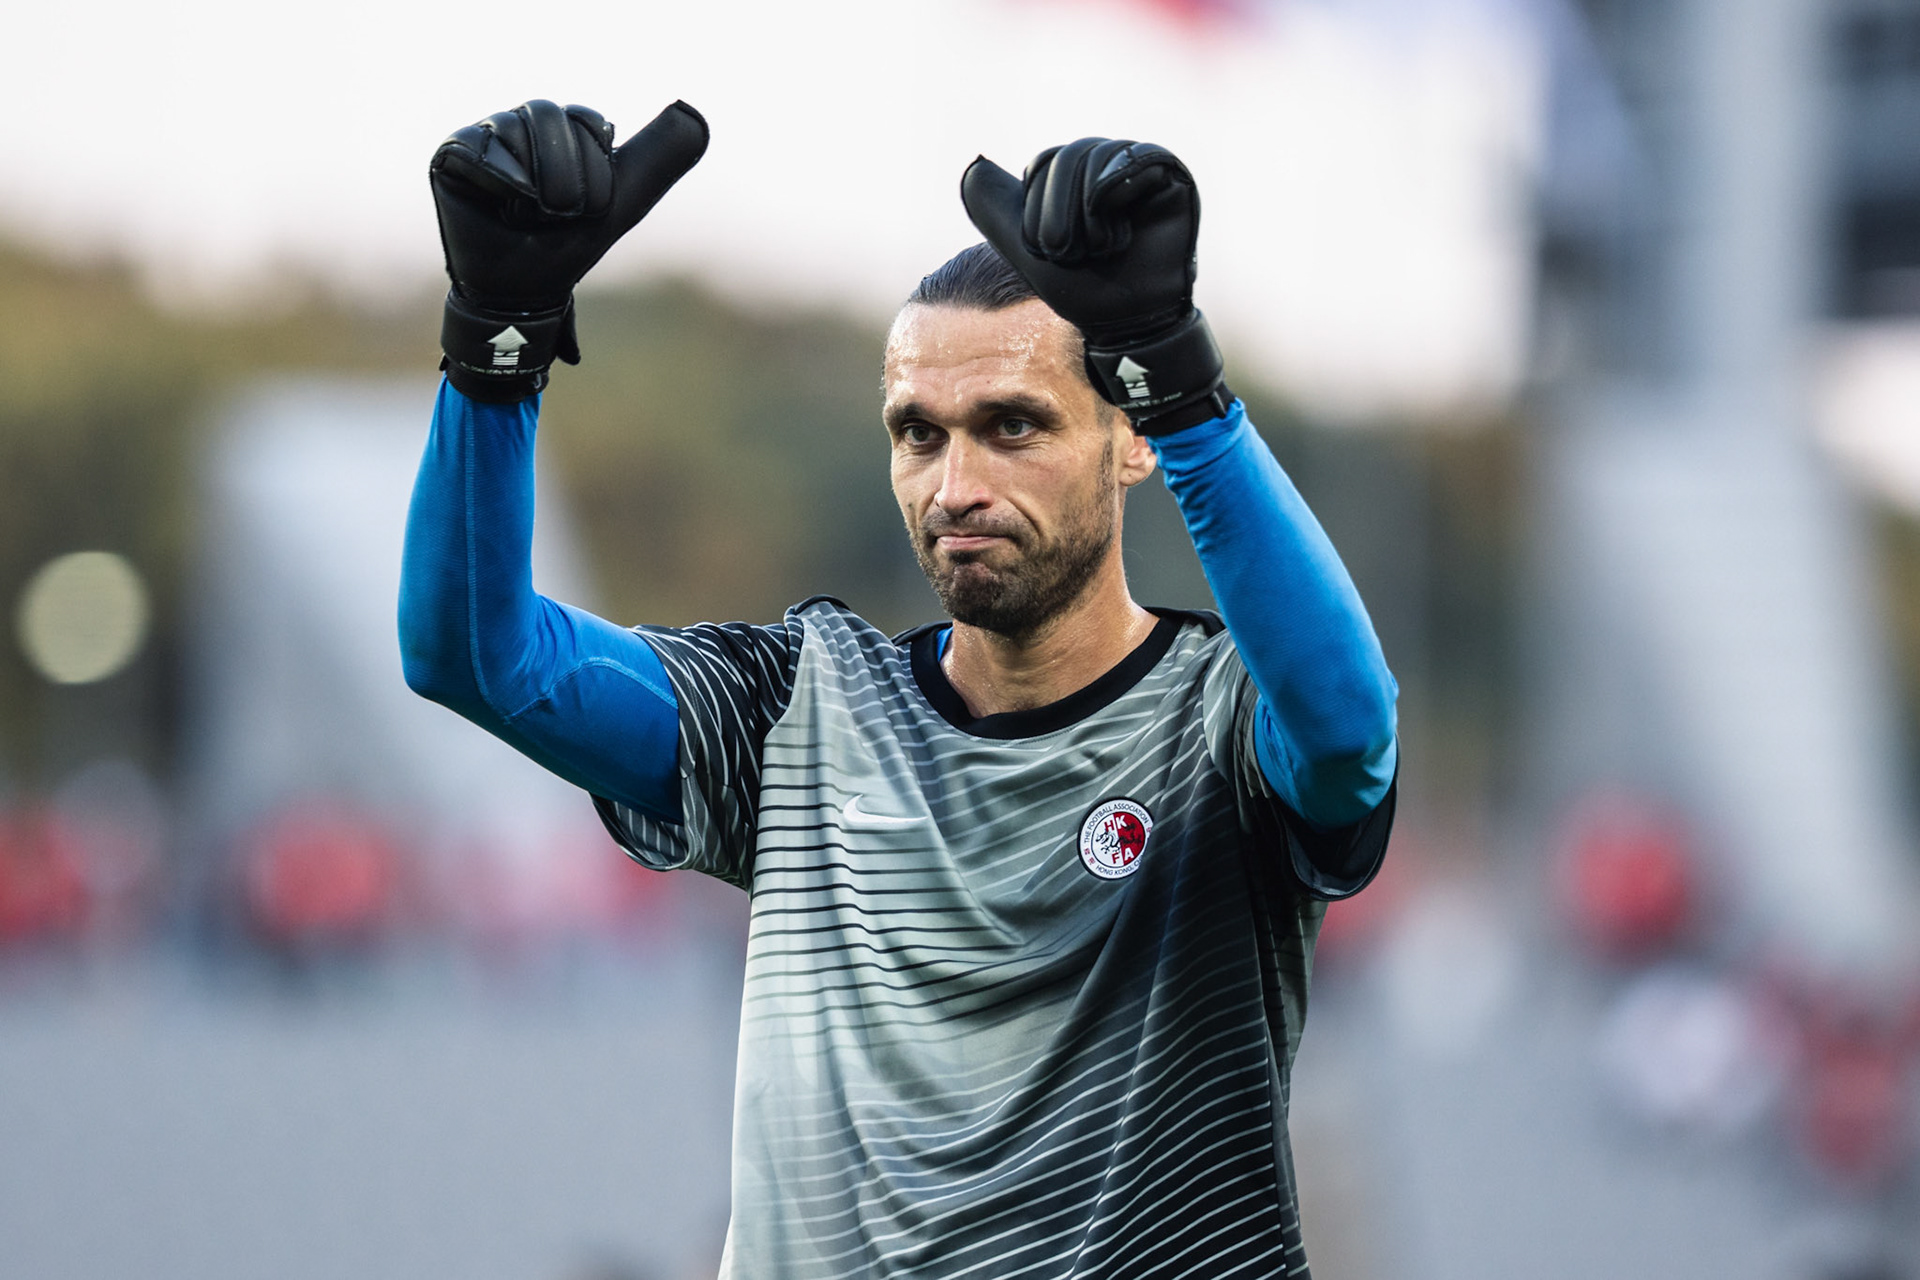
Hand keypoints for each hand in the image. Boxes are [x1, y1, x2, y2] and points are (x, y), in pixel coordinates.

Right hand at [430, 99, 707, 400]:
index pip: (587, 120)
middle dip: (569, 178)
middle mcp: (521, 124)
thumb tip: (696, 114)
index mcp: (561, 129)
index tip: (587, 208)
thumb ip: (660, 157)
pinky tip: (499, 206)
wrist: (524, 294)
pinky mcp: (453, 154)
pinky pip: (482, 149)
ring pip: (517, 130)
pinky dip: (502, 183)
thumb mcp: (625, 199)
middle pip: (550, 116)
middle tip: (559, 215)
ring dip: (535, 186)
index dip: (597, 170)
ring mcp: (485, 137)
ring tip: (526, 215)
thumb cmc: (568, 247)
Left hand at [961, 139, 1227, 431]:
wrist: (1126, 322)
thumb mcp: (1026, 249)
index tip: (1052, 252)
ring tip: (1104, 249)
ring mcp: (1140, 166)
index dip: (1037, 210)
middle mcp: (1107, 164)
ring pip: (1097, 157)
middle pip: (1068, 156)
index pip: (1044, 163)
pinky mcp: (1171, 175)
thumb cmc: (1081, 289)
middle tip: (1073, 255)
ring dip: (1088, 214)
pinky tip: (1120, 227)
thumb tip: (973, 165)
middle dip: (1058, 214)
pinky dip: (1117, 189)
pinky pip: (1139, 157)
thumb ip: (995, 209)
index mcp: (1075, 177)